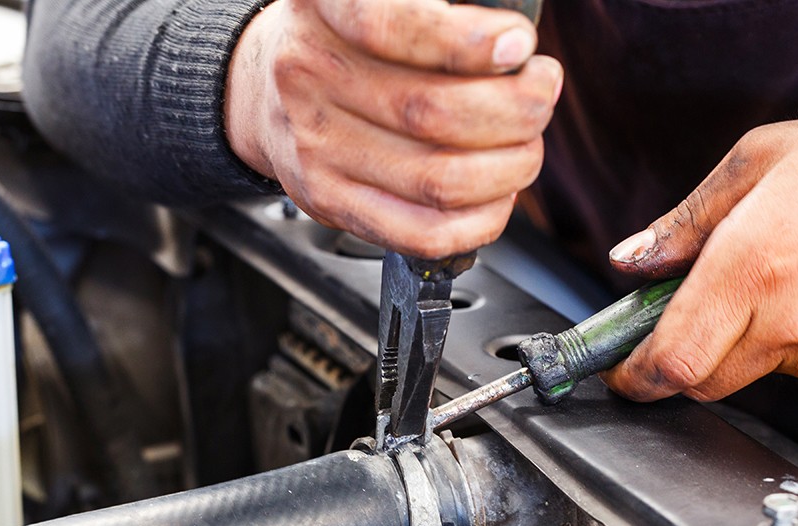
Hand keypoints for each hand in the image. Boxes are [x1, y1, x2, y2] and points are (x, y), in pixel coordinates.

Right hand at [225, 0, 562, 257]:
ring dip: (508, 167)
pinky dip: (479, 221)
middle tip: (539, 95)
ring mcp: (316, 149)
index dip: (468, 43)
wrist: (258, 91)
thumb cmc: (339, 39)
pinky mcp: (328, 203)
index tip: (517, 45)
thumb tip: (514, 52)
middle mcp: (309, 76)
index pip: (392, 27)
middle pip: (431, 112)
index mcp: (323, 8)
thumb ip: (437, 12)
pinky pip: (419, 232)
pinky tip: (499, 195)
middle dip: (515, 111)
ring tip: (526, 145)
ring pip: (437, 179)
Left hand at [601, 113, 797, 401]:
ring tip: (782, 278)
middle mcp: (789, 321)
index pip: (670, 358)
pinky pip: (797, 372)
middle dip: (680, 356)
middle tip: (690, 313)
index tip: (619, 373)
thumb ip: (686, 220)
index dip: (633, 375)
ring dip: (740, 341)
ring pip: (748, 373)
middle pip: (700, 379)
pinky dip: (789, 344)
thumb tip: (631, 263)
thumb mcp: (766, 158)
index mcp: (754, 264)